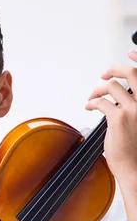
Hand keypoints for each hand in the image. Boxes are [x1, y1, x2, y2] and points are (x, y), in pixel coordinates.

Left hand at [85, 51, 136, 184]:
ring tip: (91, 97)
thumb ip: (131, 108)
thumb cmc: (134, 150)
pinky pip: (101, 102)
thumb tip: (116, 98)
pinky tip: (89, 107)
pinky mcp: (118, 119)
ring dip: (97, 89)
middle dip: (114, 70)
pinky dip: (92, 102)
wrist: (134, 168)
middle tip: (103, 76)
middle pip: (130, 74)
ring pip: (111, 86)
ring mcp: (133, 110)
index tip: (130, 52)